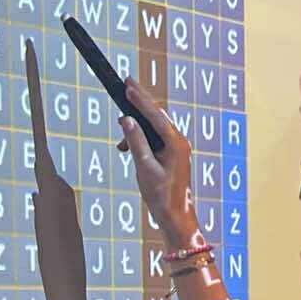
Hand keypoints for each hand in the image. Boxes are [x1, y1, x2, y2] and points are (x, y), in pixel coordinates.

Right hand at [119, 81, 196, 247]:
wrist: (175, 216)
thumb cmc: (161, 196)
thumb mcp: (144, 167)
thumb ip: (135, 142)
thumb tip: (126, 120)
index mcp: (176, 143)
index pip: (155, 114)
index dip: (140, 98)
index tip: (127, 84)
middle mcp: (179, 141)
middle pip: (157, 115)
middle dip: (140, 101)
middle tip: (126, 83)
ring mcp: (176, 147)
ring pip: (155, 127)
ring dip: (137, 125)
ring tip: (121, 132)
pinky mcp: (172, 154)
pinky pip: (155, 138)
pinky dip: (140, 139)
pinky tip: (126, 148)